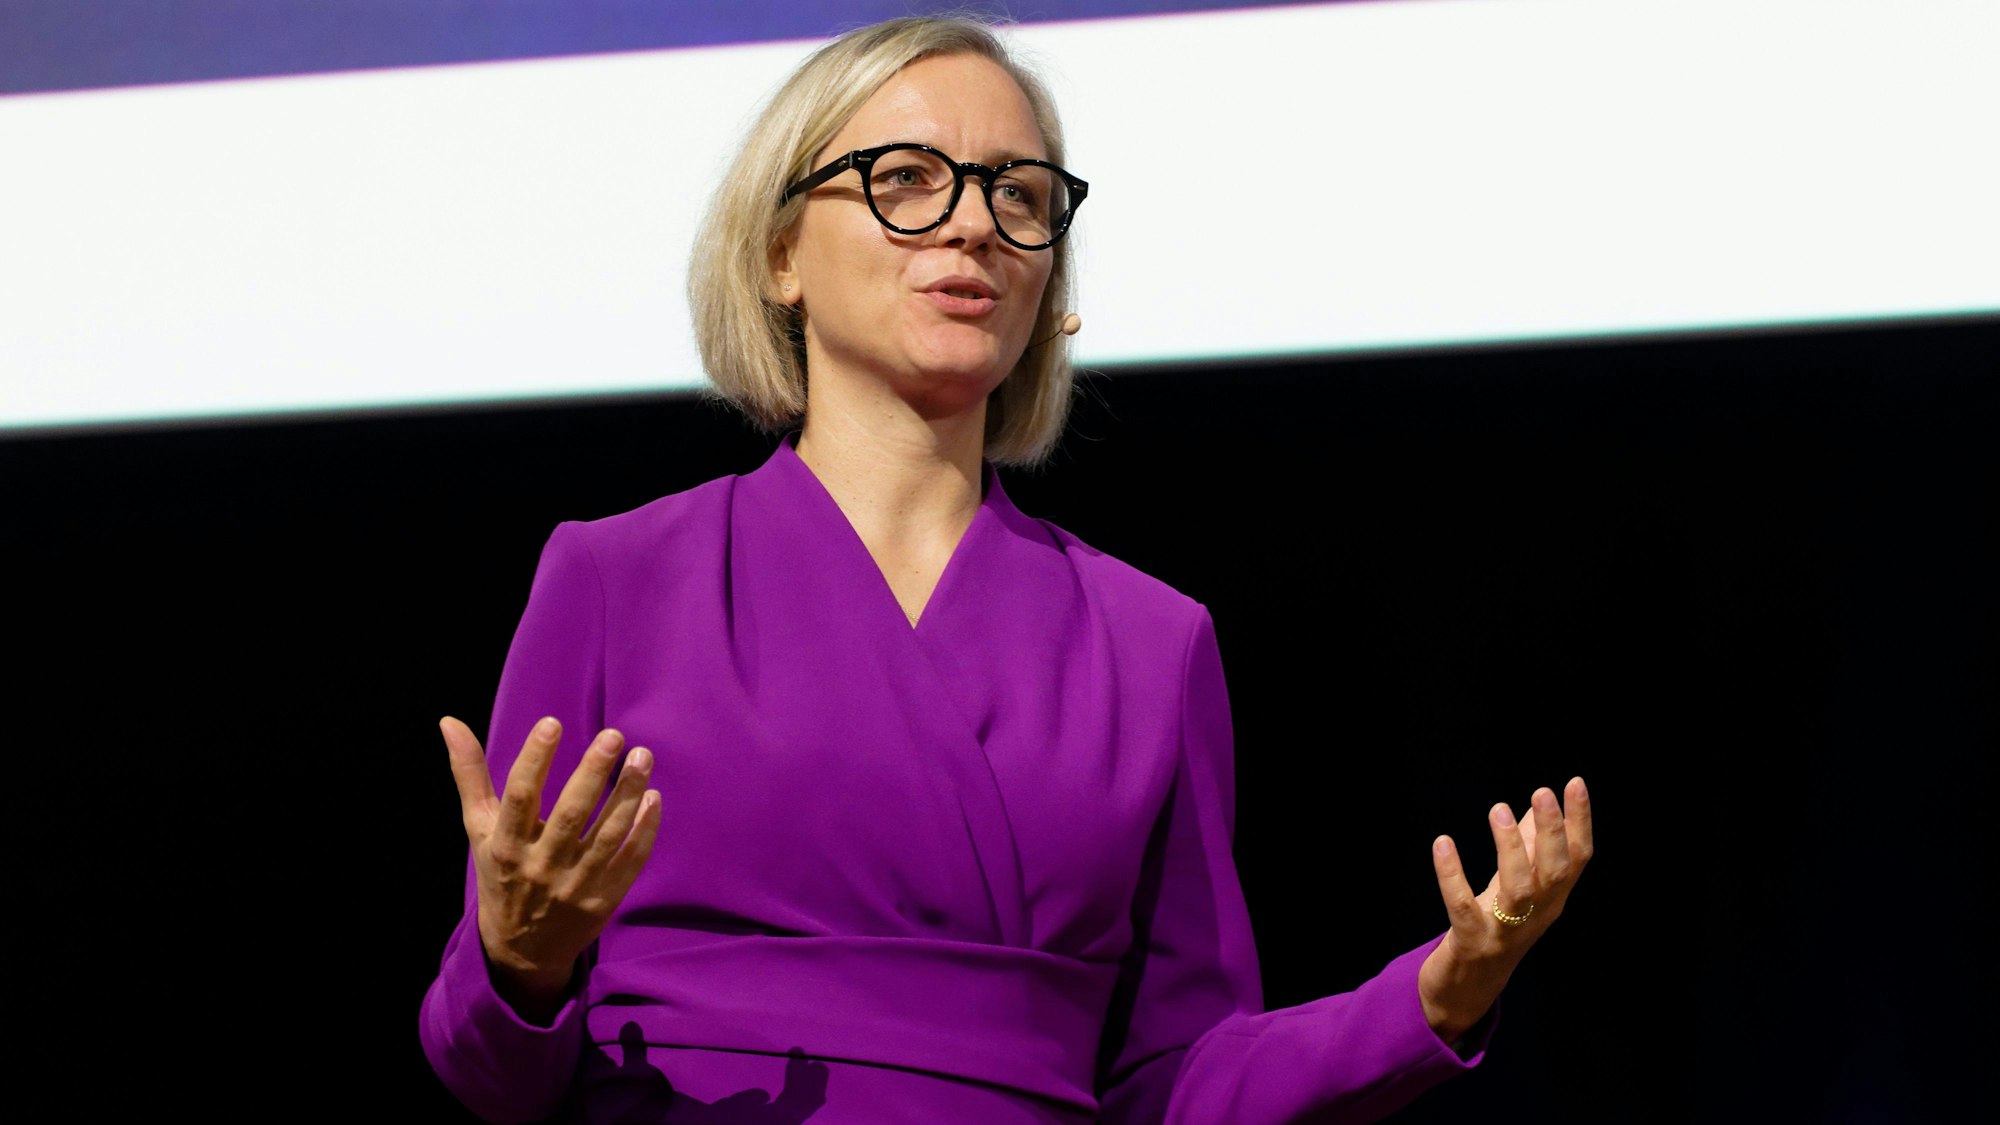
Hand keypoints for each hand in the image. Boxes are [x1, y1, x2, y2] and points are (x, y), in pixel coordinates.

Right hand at [442, 715, 660, 1017]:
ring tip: (643, 756)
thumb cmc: (500, 875)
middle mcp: (540, 866)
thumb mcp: (479, 829)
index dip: (534, 759)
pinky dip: (644, 829)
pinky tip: (653, 797)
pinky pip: (629, 860)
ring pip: (607, 835)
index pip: (520, 797)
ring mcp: (574, 885)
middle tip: (614, 735)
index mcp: (505, 846)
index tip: (552, 723)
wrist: (521, 951)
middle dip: (592, 773)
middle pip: (570, 815)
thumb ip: (470, 775)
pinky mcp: (603, 900)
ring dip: (628, 794)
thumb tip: (450, 721)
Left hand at [1419, 776, 1593, 1042]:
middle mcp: (1537, 915)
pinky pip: (1462, 907)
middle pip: (1555, 873)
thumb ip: (1528, 850)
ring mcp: (1505, 932)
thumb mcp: (1515, 887)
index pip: (1577, 859)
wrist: (1467, 987)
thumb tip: (1536, 808)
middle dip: (1552, 832)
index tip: (1575, 783)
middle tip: (1542, 792)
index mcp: (1553, 900)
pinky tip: (1443, 843)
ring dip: (1510, 848)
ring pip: (1518, 889)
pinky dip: (1452, 875)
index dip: (1580, 822)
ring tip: (1498, 809)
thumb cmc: (1495, 927)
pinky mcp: (1471, 941)